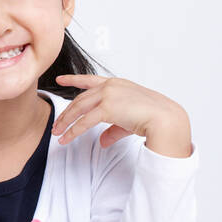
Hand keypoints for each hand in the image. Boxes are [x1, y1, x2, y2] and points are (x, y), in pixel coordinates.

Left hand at [52, 74, 192, 157]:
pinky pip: (84, 122)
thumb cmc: (153, 117)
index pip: (90, 80)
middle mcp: (110, 86)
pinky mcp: (106, 108)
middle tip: (57, 124)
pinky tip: (66, 139)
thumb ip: (113, 129)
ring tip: (57, 133)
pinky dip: (73, 132)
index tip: (60, 79)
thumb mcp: (128, 121)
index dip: (73, 79)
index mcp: (117, 84)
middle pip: (80, 99)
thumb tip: (102, 142)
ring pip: (78, 109)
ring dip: (66, 122)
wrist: (164, 118)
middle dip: (67, 113)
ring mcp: (107, 95)